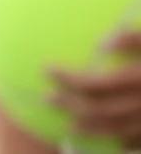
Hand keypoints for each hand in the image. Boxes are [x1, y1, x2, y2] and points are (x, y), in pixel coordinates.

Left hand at [51, 31, 140, 147]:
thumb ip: (134, 38)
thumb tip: (102, 44)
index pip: (96, 84)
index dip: (69, 79)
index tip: (48, 70)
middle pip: (102, 111)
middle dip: (71, 106)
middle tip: (47, 99)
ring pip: (119, 131)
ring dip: (92, 129)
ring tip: (71, 125)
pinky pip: (140, 139)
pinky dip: (124, 140)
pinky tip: (112, 138)